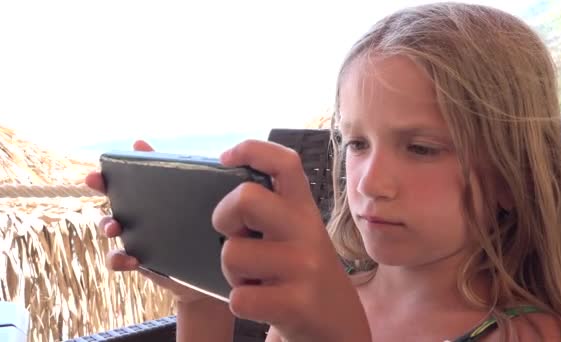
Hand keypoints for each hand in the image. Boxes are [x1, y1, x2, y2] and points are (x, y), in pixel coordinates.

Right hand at [85, 140, 211, 305]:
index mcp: (145, 200)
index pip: (119, 186)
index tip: (94, 176)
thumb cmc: (199, 218)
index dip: (102, 180)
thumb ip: (166, 167)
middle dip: (100, 198)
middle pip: (110, 208)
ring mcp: (136, 240)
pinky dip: (118, 259)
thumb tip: (138, 142)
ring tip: (115, 228)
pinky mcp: (141, 261)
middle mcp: (136, 219)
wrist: (216, 256)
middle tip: (98, 194)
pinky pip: (120, 260)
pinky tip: (131, 259)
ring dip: (106, 227)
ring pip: (110, 232)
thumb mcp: (187, 189)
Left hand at [212, 140, 371, 341]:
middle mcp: (307, 231)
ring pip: (232, 254)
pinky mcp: (298, 302)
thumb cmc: (302, 272)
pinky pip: (239, 298)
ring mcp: (304, 266)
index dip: (252, 149)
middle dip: (223, 216)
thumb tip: (227, 181)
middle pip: (246, 198)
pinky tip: (263, 304)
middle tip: (233, 234)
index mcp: (304, 209)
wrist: (337, 323)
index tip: (226, 158)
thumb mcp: (297, 233)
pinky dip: (241, 303)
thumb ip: (272, 209)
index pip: (284, 162)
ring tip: (256, 279)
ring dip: (233, 273)